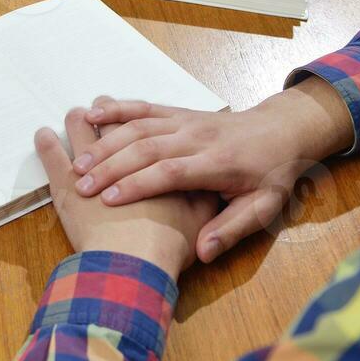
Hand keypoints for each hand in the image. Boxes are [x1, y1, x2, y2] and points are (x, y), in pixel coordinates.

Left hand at [38, 109, 215, 279]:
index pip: (152, 132)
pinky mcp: (69, 187)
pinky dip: (47, 144)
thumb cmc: (170, 245)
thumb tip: (205, 193)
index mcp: (158, 162)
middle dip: (110, 115)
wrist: (136, 263)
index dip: (141, 122)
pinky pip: (53, 157)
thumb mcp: (200, 221)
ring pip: (86, 136)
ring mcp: (95, 170)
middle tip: (96, 106)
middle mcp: (125, 159)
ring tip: (73, 115)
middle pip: (117, 129)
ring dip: (79, 122)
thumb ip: (206, 203)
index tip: (132, 115)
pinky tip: (42, 136)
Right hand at [73, 81, 353, 261]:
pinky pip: (143, 108)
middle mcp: (197, 137)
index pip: (170, 172)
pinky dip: (116, 109)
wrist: (282, 131)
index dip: (137, 184)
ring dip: (106, 143)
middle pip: (147, 148)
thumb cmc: (271, 175)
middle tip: (82, 186)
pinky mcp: (177, 112)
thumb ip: (231, 229)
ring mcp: (185, 121)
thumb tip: (203, 253)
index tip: (107, 201)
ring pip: (139, 127)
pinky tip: (92, 115)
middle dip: (110, 166)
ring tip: (78, 163)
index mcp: (218, 163)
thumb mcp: (264, 208)